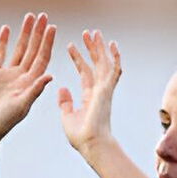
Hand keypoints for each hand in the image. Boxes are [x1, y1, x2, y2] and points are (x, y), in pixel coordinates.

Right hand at [0, 13, 55, 145]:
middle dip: (38, 33)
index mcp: (31, 83)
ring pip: (18, 49)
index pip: (42, 59)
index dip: (47, 43)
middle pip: (32, 50)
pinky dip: (3, 42)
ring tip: (30, 17)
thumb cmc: (3, 123)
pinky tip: (7, 29)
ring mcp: (7, 75)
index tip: (52, 27)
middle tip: (44, 15)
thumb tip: (50, 75)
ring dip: (24, 34)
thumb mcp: (21, 107)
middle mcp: (21, 77)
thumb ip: (34, 90)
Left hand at [58, 29, 121, 158]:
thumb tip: (62, 88)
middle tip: (87, 33)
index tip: (71, 46)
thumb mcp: (67, 116)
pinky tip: (112, 45)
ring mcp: (105, 90)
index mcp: (89, 97)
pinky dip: (114, 58)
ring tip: (94, 33)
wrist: (91, 144)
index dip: (79, 59)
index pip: (85, 73)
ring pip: (104, 63)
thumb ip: (65, 102)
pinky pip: (113, 71)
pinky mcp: (107, 90)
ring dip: (99, 48)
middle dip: (92, 49)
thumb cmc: (80, 137)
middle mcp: (99, 91)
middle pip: (96, 65)